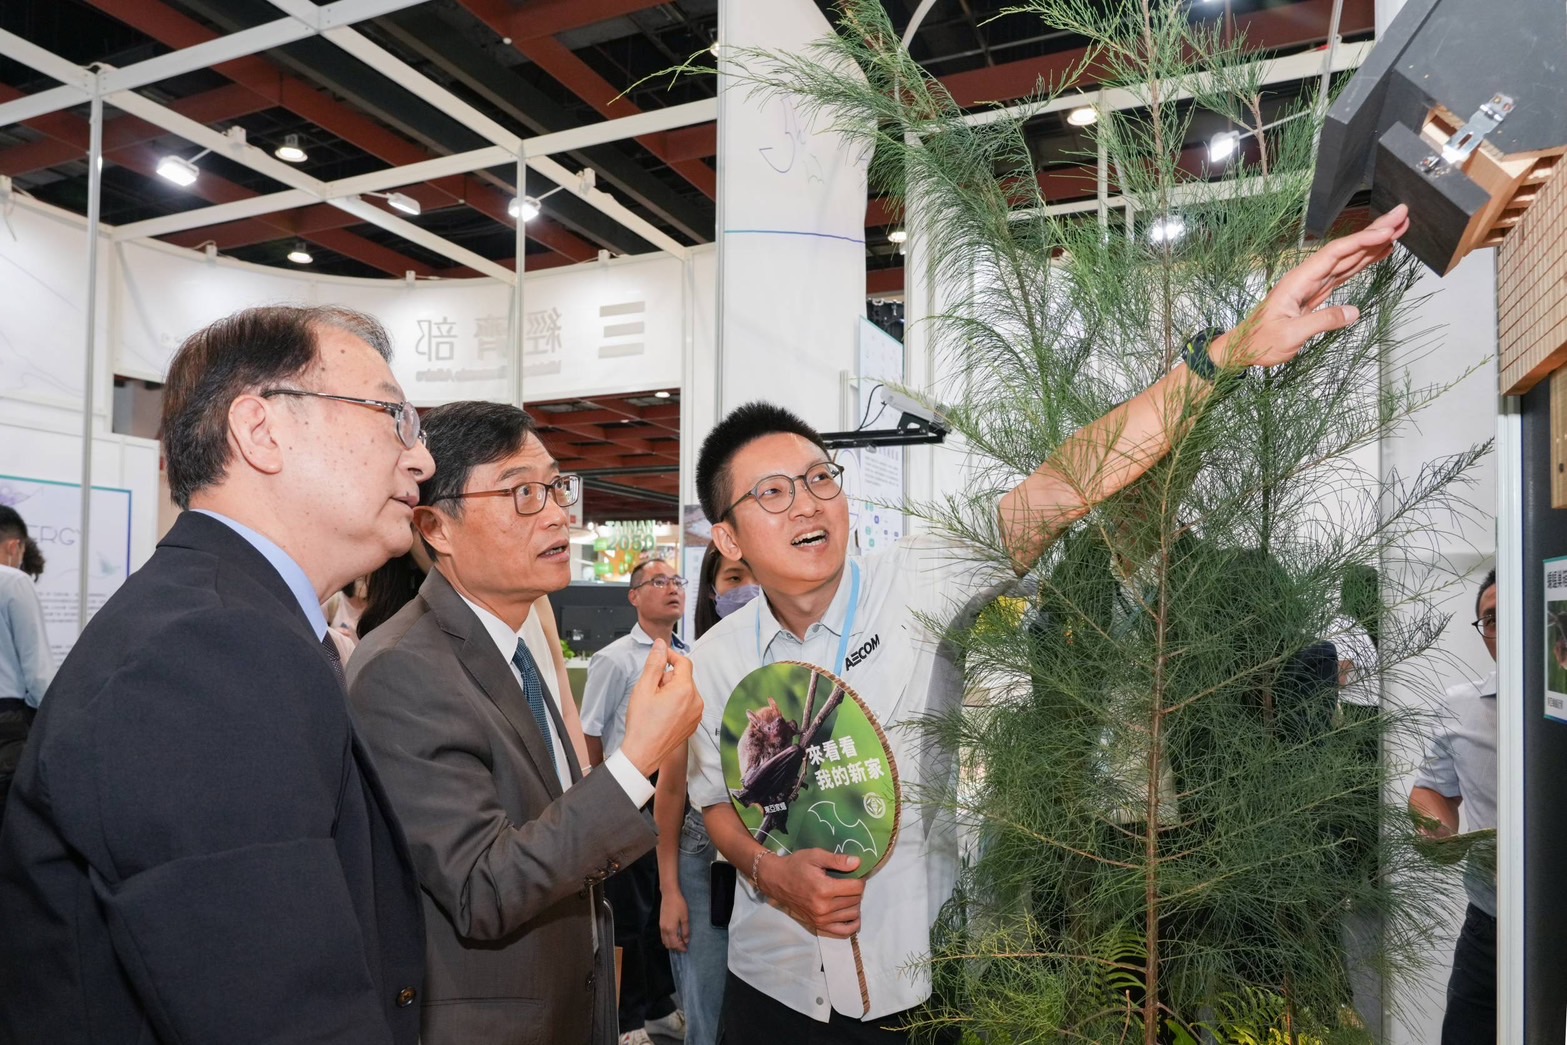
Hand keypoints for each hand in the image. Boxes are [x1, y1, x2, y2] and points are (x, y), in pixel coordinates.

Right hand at [618, 642, 702, 777]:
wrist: (643, 754)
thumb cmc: (642, 724)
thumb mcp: (644, 688)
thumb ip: (654, 663)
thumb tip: (661, 645)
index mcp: (685, 690)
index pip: (684, 662)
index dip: (670, 657)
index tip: (659, 659)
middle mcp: (696, 701)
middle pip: (684, 677)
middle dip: (668, 678)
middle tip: (651, 690)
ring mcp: (696, 714)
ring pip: (685, 690)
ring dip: (671, 691)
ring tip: (655, 703)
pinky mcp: (693, 723)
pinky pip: (687, 704)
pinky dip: (676, 703)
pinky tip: (661, 713)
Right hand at [660, 889, 690, 951]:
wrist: (669, 895)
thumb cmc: (679, 905)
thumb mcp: (685, 918)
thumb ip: (685, 931)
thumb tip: (686, 941)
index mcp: (670, 929)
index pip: (675, 944)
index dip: (681, 948)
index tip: (686, 949)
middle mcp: (664, 930)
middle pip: (668, 945)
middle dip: (676, 948)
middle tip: (684, 946)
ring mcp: (661, 927)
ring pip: (664, 941)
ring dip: (671, 944)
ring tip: (679, 942)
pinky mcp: (660, 923)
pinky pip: (663, 936)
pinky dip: (668, 939)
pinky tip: (674, 936)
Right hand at [757, 848, 863, 937]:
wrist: (776, 880)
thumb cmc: (796, 865)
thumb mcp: (815, 856)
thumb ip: (837, 860)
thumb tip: (858, 863)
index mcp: (824, 889)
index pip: (856, 887)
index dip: (860, 879)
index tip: (855, 873)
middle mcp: (824, 907)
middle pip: (856, 900)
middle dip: (857, 890)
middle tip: (850, 882)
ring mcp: (821, 919)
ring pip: (853, 914)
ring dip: (855, 903)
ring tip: (847, 894)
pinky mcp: (819, 926)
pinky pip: (844, 931)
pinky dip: (852, 923)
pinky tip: (851, 912)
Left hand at [1213, 204, 1409, 368]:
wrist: (1243, 349)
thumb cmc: (1259, 341)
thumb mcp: (1290, 335)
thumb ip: (1322, 322)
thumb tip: (1353, 313)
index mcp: (1299, 280)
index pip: (1335, 253)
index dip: (1361, 241)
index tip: (1386, 231)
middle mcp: (1307, 277)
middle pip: (1346, 249)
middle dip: (1375, 231)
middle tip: (1402, 215)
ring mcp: (1314, 284)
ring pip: (1349, 258)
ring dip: (1375, 243)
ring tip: (1400, 228)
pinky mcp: (1318, 294)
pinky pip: (1346, 273)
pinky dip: (1365, 262)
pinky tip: (1380, 253)